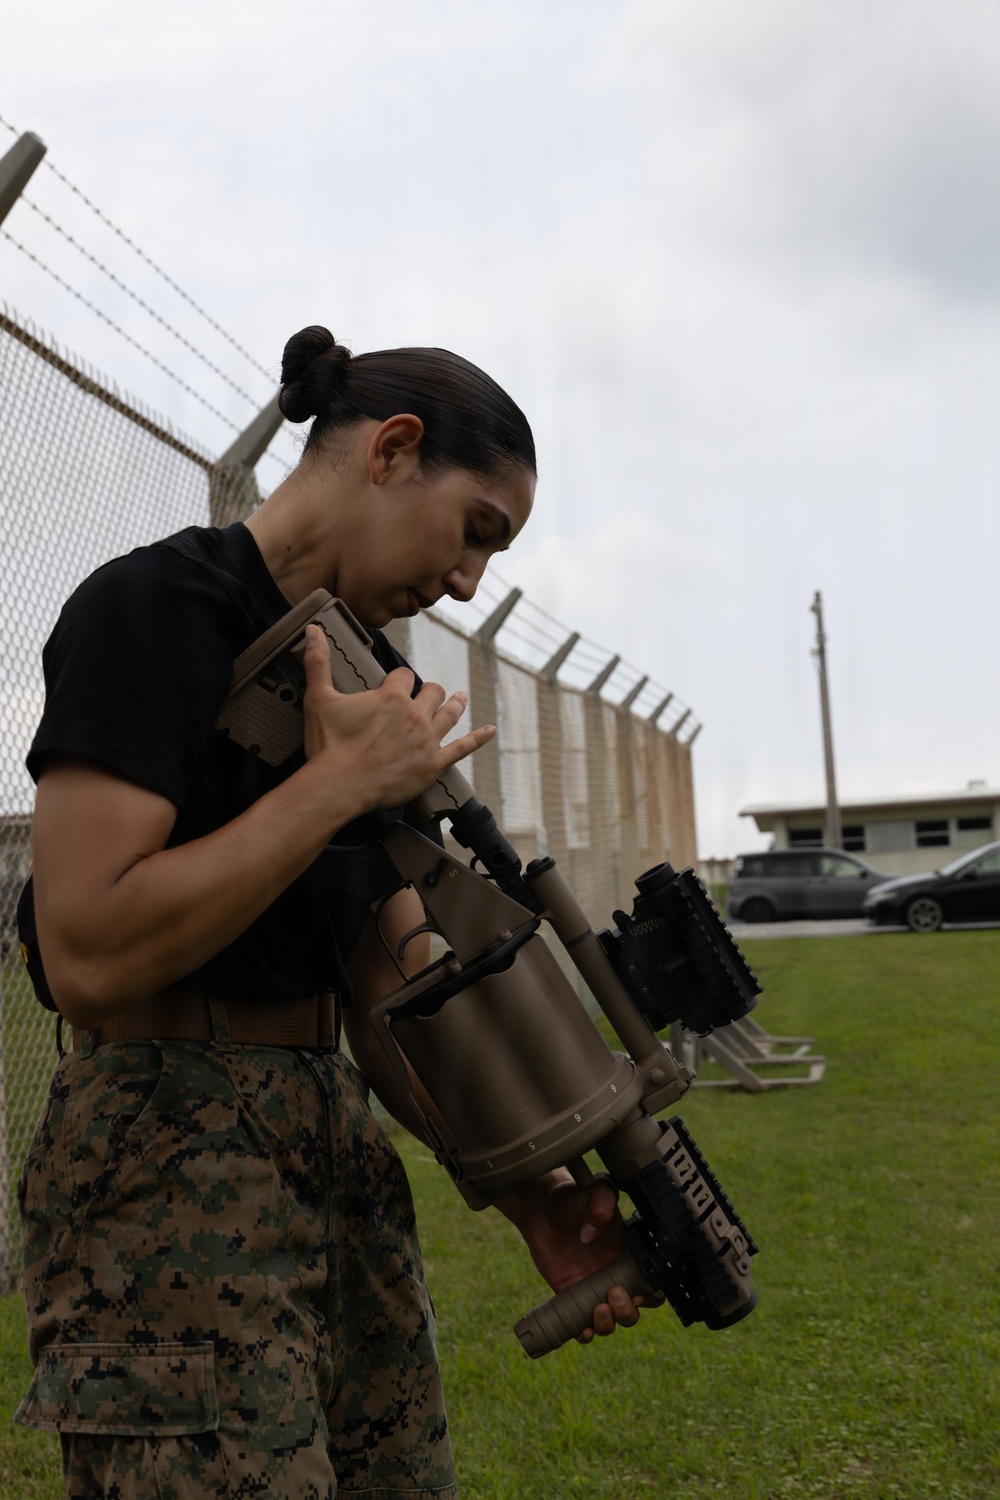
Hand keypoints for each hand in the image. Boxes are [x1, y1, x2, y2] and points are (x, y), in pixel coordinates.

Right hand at [301, 623, 494, 809]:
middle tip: (426, 694)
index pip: (404, 675)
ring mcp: (427, 740)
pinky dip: (478, 738)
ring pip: (450, 713)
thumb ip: (318, 662)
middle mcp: (414, 714)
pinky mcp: (433, 764)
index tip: (393, 685)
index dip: (398, 679)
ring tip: (459, 698)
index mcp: (391, 696)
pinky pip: (462, 748)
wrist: (338, 785)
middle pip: (432, 691)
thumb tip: (312, 631)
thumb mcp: (319, 699)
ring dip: (455, 703)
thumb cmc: (329, 745)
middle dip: (428, 691)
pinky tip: (490, 731)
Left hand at [497, 1171, 653, 1342]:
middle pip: (634, 1310)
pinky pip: (582, 1325)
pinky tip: (582, 1330)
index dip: (651, 1296)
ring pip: (611, 1321)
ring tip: (598, 1309)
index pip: (652, 1285)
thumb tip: (592, 1233)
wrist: (540, 1208)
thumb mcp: (594, 1189)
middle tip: (613, 1294)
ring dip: (609, 1324)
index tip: (639, 1293)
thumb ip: (602, 1201)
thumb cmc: (573, 1198)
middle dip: (628, 1312)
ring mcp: (593, 1288)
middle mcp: (615, 1275)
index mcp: (629, 1255)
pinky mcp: (571, 1297)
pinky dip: (585, 1334)